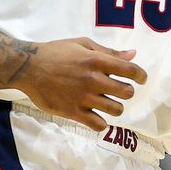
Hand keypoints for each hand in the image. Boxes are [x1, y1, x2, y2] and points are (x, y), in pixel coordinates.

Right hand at [13, 37, 146, 131]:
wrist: (29, 67)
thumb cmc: (56, 52)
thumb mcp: (83, 44)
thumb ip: (108, 52)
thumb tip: (133, 55)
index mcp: (96, 61)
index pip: (130, 71)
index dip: (141, 76)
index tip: (141, 79)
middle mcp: (93, 80)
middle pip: (126, 92)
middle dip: (127, 91)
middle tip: (119, 89)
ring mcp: (83, 98)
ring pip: (116, 110)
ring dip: (116, 106)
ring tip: (107, 102)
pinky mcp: (73, 112)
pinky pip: (98, 124)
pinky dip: (102, 122)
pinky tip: (97, 115)